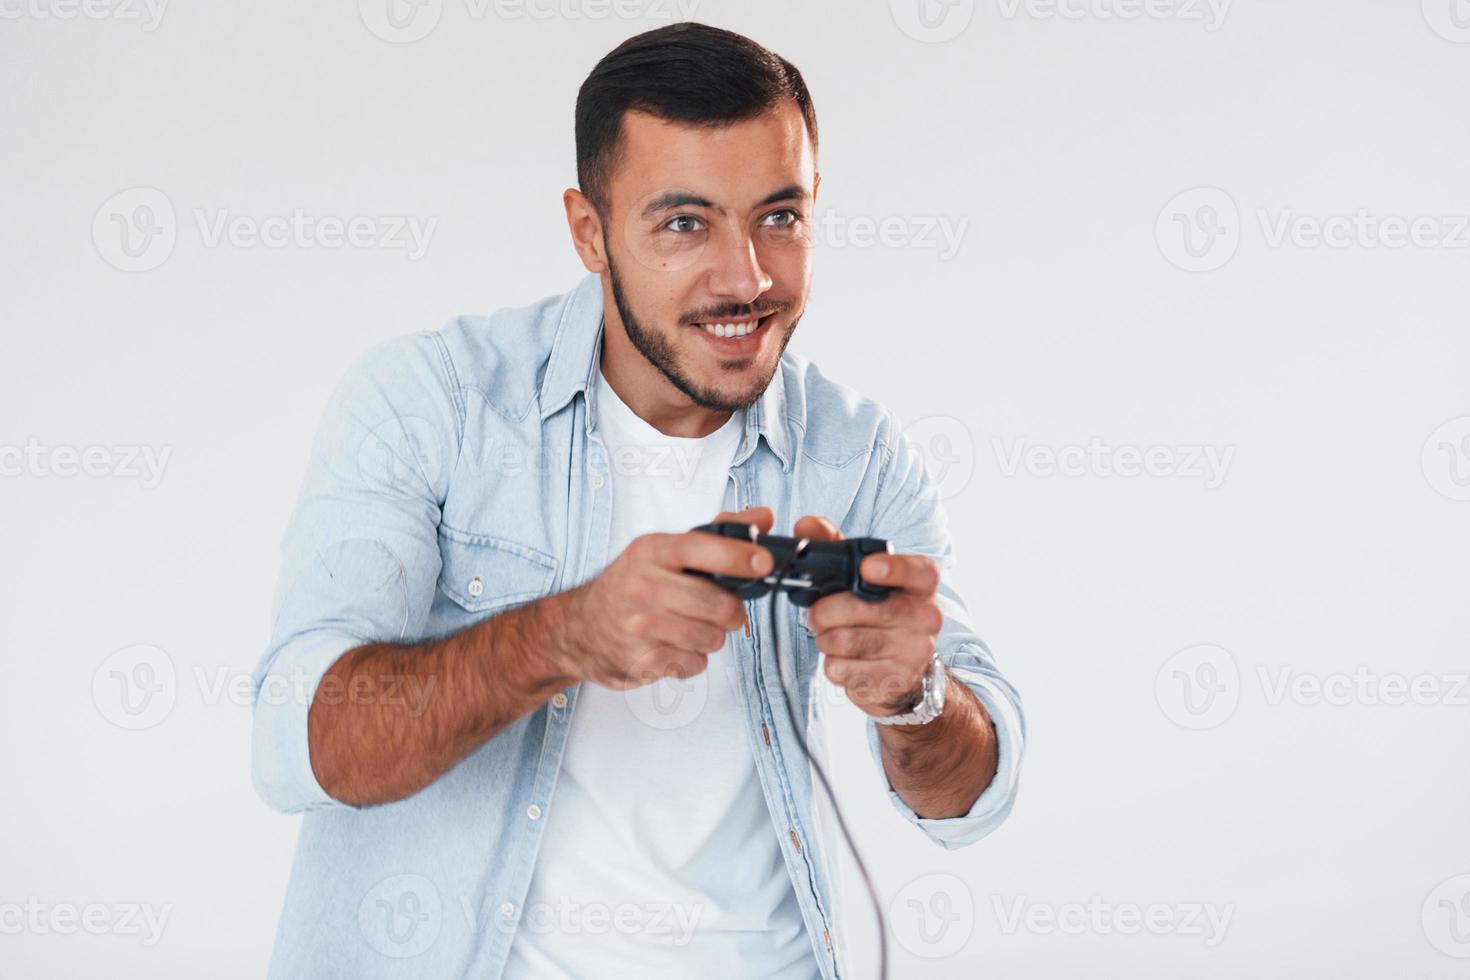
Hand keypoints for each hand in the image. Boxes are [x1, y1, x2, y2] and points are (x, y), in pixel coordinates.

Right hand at [559, 506, 775, 689]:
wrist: (579, 629)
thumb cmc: (630, 586)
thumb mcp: (664, 551)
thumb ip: (716, 534)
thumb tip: (763, 517)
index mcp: (652, 551)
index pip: (702, 548)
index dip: (740, 557)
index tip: (763, 564)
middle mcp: (643, 585)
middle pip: (720, 604)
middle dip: (732, 612)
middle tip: (722, 610)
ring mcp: (641, 625)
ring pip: (712, 637)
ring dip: (711, 637)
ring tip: (691, 628)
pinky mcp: (642, 660)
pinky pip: (695, 663)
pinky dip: (692, 659)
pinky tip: (674, 646)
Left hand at [796, 515, 943, 717]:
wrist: (902, 670)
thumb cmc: (877, 613)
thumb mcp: (861, 576)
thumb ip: (834, 545)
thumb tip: (806, 525)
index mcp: (922, 584)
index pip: (918, 571)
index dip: (893, 568)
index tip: (865, 568)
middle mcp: (927, 616)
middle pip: (867, 609)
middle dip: (827, 611)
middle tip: (814, 615)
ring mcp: (915, 651)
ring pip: (848, 641)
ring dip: (825, 639)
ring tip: (828, 636)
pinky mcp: (896, 680)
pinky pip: (844, 670)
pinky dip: (832, 664)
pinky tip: (841, 660)